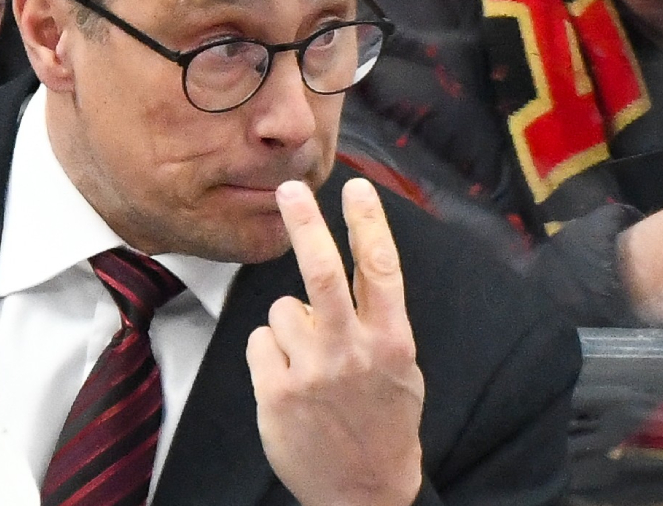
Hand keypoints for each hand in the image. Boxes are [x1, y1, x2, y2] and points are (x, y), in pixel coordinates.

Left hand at [246, 178, 424, 505]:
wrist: (363, 491)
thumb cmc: (383, 421)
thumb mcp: (401, 368)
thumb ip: (379, 320)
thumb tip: (356, 268)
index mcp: (391, 341)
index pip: (380, 269)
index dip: (368, 223)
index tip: (357, 187)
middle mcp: (352, 352)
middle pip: (322, 272)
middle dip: (306, 224)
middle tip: (289, 189)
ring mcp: (312, 372)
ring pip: (282, 308)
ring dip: (290, 324)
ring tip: (309, 361)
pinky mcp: (277, 392)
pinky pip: (261, 341)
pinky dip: (270, 352)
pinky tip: (289, 380)